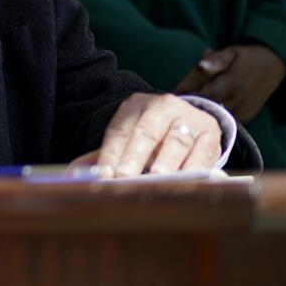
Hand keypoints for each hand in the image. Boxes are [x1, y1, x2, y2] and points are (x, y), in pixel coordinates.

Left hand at [70, 93, 220, 176]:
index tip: (104, 175)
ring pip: (176, 140)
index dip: (111, 153)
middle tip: (125, 176)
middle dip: (134, 157)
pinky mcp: (211, 132)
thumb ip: (104, 157)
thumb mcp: (128, 140)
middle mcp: (163, 105)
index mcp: (136, 105)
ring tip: (156, 178)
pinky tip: (184, 180)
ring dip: (165, 162)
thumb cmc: (153, 138)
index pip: (120, 130)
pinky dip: (193, 167)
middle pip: (146, 133)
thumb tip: (74, 175)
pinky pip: (202, 151)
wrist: (192, 123)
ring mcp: (189, 117)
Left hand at [177, 44, 285, 123]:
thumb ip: (215, 60)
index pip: (205, 94)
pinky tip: (201, 116)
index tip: (171, 97)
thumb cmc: (246, 57)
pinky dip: (213, 120)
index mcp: (232, 83)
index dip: (187, 97)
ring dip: (201, 116)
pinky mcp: (246, 117)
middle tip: (174, 107)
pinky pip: (226, 123)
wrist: (273, 66)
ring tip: (184, 112)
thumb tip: (201, 66)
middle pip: (208, 109)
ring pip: (217, 119)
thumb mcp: (230, 52)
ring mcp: (243, 111)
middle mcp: (238, 99)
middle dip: (191, 108)